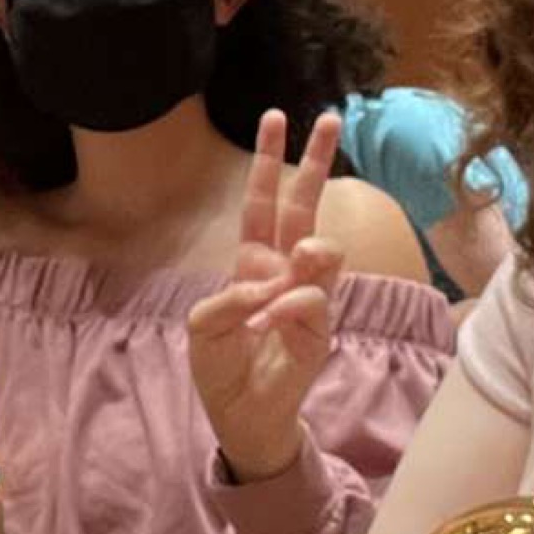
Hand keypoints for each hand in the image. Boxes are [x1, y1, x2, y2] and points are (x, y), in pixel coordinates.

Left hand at [185, 109, 350, 487]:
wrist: (241, 417)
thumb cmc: (221, 367)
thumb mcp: (203, 327)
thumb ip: (227, 300)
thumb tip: (269, 289)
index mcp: (253, 261)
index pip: (263, 202)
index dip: (268, 161)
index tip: (275, 116)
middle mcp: (284, 271)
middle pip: (304, 207)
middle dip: (317, 162)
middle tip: (331, 118)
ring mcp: (306, 299)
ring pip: (324, 251)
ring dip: (310, 251)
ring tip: (298, 264)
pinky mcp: (319, 330)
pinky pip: (310, 302)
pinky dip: (286, 308)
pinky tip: (264, 325)